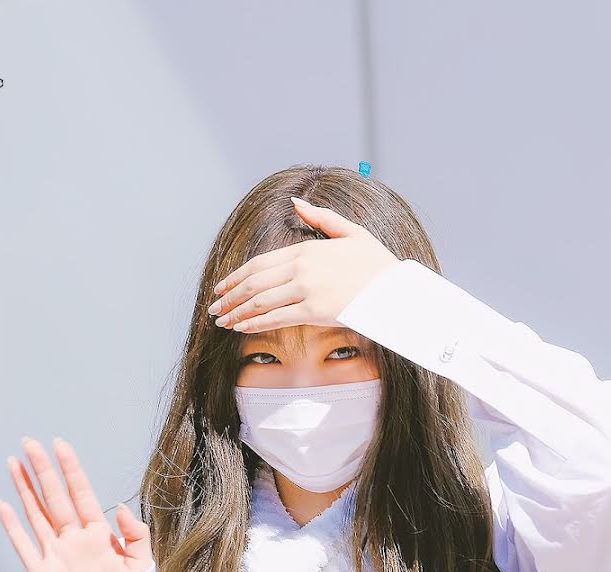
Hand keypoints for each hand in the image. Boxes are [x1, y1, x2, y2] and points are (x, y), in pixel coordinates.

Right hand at [0, 436, 153, 571]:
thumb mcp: (141, 568)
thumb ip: (136, 536)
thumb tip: (117, 508)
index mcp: (99, 537)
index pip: (82, 495)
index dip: (71, 470)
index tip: (60, 446)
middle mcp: (74, 541)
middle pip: (54, 498)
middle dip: (42, 471)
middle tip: (29, 442)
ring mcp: (56, 556)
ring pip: (36, 515)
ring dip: (25, 490)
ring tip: (13, 463)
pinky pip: (24, 546)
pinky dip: (12, 526)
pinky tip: (2, 505)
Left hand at [209, 196, 400, 332]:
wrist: (395, 289)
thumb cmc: (376, 264)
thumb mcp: (350, 232)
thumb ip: (320, 217)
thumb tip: (295, 202)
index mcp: (307, 249)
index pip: (260, 264)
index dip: (237, 277)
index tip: (222, 287)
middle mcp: (302, 268)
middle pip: (255, 283)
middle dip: (231, 297)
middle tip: (215, 308)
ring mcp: (307, 289)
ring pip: (261, 302)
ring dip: (238, 313)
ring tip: (223, 322)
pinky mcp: (314, 311)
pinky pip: (277, 318)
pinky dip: (256, 324)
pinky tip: (242, 329)